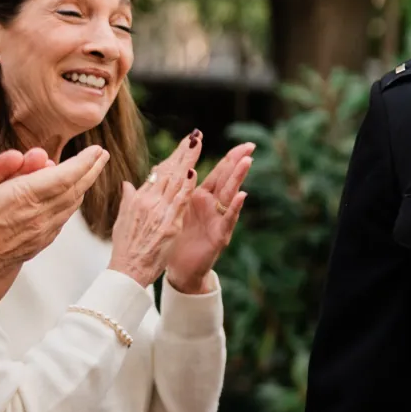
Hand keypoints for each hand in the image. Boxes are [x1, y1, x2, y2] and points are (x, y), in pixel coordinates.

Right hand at [0, 123, 107, 305]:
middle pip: (74, 191)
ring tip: (86, 175)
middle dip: (90, 171)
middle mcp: (38, 217)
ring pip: (68, 208)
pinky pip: (58, 223)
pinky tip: (66, 202)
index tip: (97, 150)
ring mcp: (38, 235)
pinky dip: (67, 208)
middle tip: (100, 157)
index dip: (84, 162)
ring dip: (80, 189)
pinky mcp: (33, 247)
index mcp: (24, 198)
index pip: (66, 176)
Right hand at [107, 134, 196, 286]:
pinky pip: (178, 202)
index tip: (184, 144)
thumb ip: (128, 199)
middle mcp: (147, 201)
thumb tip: (127, 183)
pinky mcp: (167, 225)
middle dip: (183, 152)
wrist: (126, 270)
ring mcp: (157, 212)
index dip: (173, 158)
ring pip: (175, 181)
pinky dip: (186, 187)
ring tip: (198, 144)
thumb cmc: (126, 247)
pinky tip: (194, 173)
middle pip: (168, 171)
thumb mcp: (123, 219)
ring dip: (187, 161)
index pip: (160, 173)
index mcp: (138, 198)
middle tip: (195, 135)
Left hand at [165, 139, 254, 293]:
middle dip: (237, 161)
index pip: (215, 172)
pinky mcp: (220, 235)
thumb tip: (161, 168)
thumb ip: (172, 191)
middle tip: (249, 145)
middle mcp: (213, 206)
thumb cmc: (176, 240)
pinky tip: (242, 195)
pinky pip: (229, 219)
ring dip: (239, 178)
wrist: (180, 269)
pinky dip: (235, 207)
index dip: (224, 156)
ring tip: (247, 161)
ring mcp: (219, 219)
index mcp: (200, 197)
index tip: (237, 142)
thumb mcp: (172, 211)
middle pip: (226, 179)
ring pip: (230, 194)